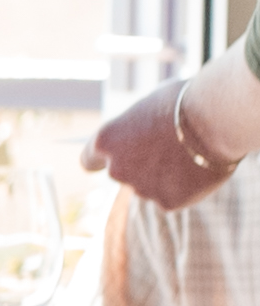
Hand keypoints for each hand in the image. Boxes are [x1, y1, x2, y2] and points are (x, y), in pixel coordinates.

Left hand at [89, 72, 252, 206]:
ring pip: (150, 186)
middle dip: (140, 166)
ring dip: (164, 176)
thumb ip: (134, 127)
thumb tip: (137, 132)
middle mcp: (117, 169)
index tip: (111, 160)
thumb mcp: (149, 106)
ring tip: (190, 155)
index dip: (101, 160)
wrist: (217, 119)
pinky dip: (185, 188)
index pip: (89, 160)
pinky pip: (174, 196)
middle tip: (168, 151)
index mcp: (105, 141)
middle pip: (123, 173)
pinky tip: (199, 169)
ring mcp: (141, 189)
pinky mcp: (167, 203)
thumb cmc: (185, 102)